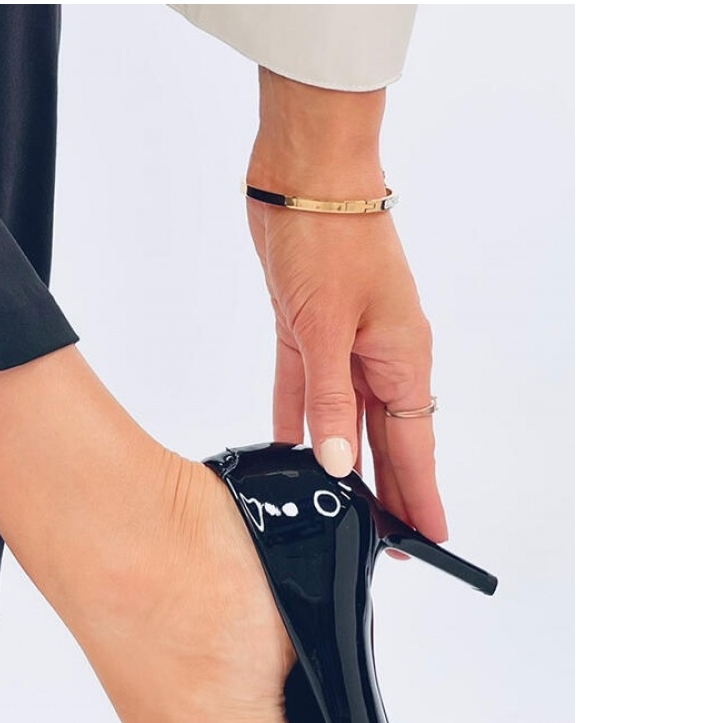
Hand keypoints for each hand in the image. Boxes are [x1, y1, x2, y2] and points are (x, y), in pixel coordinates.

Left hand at [245, 71, 446, 541]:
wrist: (305, 175)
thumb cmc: (329, 239)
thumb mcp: (326, 329)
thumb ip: (331, 401)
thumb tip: (339, 465)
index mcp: (402, 357)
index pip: (414, 446)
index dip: (418, 496)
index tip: (429, 541)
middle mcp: (381, 355)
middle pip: (387, 441)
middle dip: (388, 494)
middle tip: (390, 547)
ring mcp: (346, 343)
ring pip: (349, 421)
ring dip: (346, 465)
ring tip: (346, 513)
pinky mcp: (308, 329)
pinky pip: (308, 391)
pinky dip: (301, 423)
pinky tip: (292, 456)